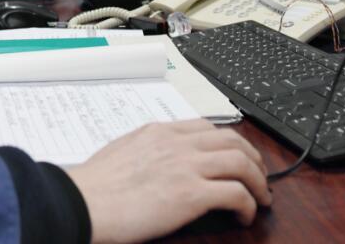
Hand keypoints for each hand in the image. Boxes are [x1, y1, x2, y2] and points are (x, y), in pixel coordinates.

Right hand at [67, 120, 271, 242]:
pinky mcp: (191, 194)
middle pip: (233, 141)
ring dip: (258, 182)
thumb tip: (159, 164)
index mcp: (159, 132)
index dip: (230, 143)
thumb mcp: (123, 152)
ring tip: (260, 199)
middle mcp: (177, 143)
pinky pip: (236, 193)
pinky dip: (247, 205)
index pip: (207, 128)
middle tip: (259, 178)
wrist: (83, 200)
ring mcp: (185, 166)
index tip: (236, 157)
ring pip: (242, 163)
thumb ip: (147, 151)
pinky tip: (244, 216)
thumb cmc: (94, 186)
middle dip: (253, 159)